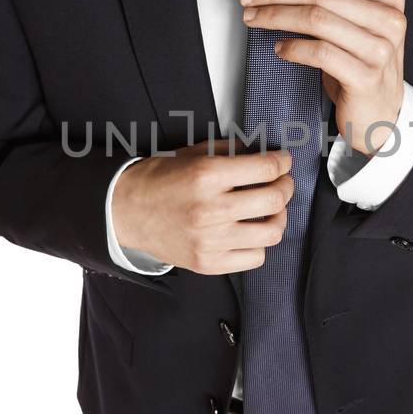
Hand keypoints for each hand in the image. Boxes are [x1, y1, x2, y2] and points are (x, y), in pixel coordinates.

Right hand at [112, 139, 294, 274]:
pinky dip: (260, 243)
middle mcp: (211, 209)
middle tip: (282, 182)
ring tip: (271, 210)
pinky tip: (251, 231)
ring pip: (272, 232)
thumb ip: (231, 150)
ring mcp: (211, 240)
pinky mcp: (209, 263)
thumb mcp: (194, 153)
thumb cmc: (159, 181)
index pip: (266, 168)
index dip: (282, 162)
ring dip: (279, 217)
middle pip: (274, 199)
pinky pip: (255, 257)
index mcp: (207, 176)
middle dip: (286, 186)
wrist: (126, 211)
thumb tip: (265, 152)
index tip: (283, 161)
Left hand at [239, 0, 405, 155]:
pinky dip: (293, 48)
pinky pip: (319, 53)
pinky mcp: (366, 78)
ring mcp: (380, 50)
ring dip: (276, 16)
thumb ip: (333, 1)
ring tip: (255, 19)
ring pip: (316, 20)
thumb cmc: (361, 66)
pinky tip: (279, 48)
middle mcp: (389, 21)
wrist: (381, 113)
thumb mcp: (356, 26)